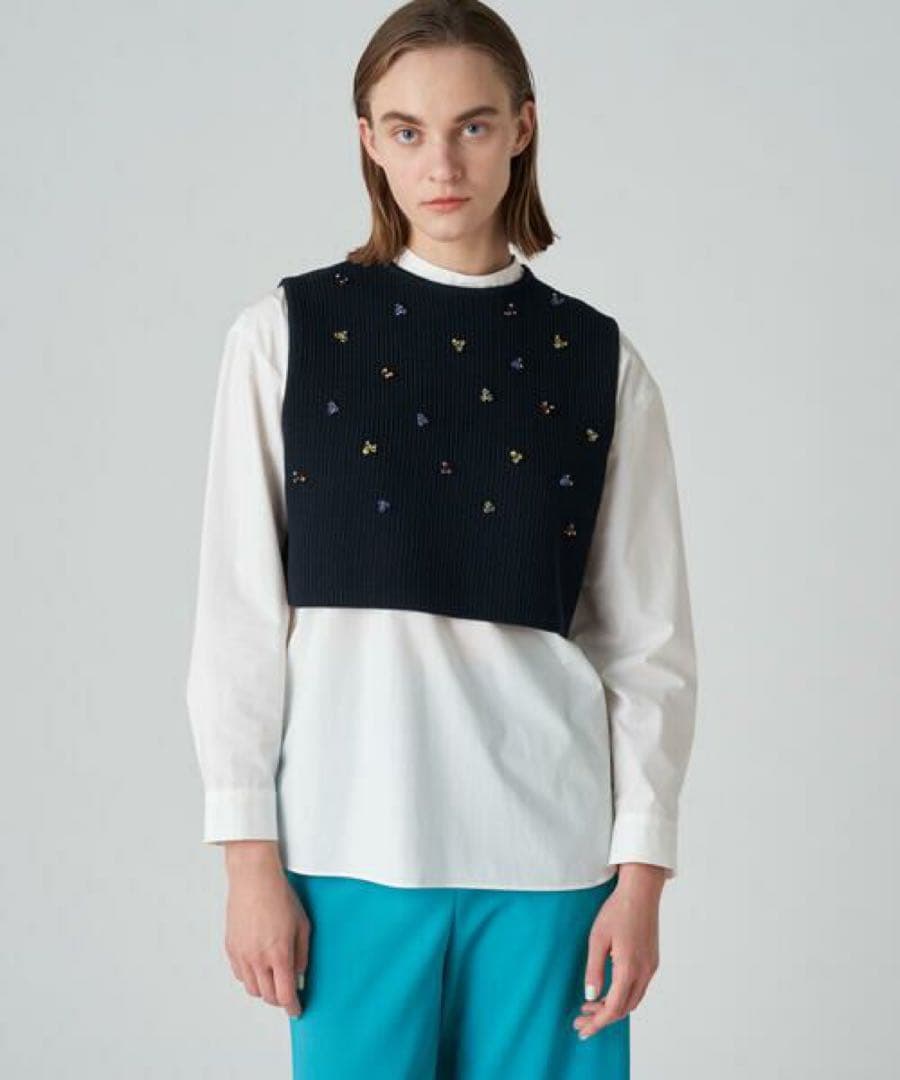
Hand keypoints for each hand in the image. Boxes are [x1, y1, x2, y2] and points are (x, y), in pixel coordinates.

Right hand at [223, 841, 309, 1018]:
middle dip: (279, 999)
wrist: (254, 878)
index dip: (292, 1007)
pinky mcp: (231, 948)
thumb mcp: (302, 924)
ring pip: (251, 989)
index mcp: (278, 954)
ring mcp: (242, 954)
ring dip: (264, 989)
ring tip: (273, 978)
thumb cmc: (279, 896)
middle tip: (287, 993)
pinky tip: (258, 967)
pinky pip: (240, 974)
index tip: (296, 1010)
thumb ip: (302, 954)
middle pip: (267, 996)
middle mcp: (258, 958)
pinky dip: (250, 977)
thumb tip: (299, 974)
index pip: (285, 994)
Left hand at [573, 864, 664, 1039]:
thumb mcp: (597, 939)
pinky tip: (608, 990)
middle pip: (624, 1009)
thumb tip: (590, 996)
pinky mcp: (652, 960)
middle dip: (602, 1018)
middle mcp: (644, 972)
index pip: (613, 1008)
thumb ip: (594, 970)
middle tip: (581, 1020)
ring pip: (633, 1000)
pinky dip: (623, 996)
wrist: (641, 892)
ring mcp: (651, 967)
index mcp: (629, 968)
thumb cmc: (617, 910)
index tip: (582, 1029)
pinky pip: (638, 988)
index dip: (597, 1022)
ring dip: (613, 1008)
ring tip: (590, 1007)